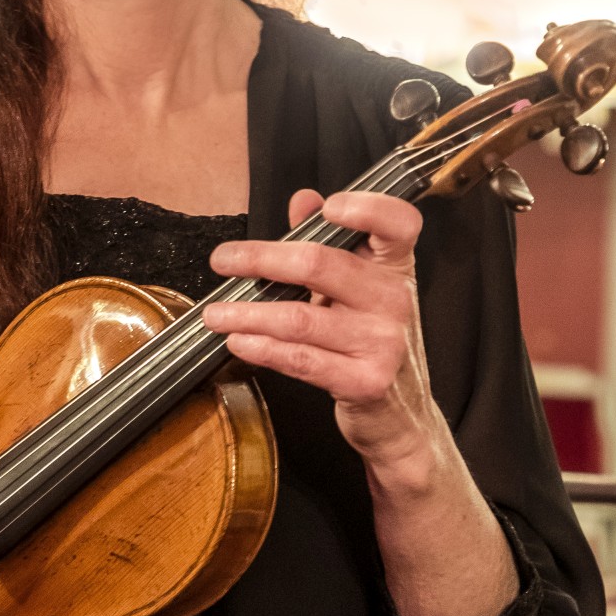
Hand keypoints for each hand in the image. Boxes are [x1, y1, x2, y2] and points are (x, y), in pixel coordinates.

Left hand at [204, 188, 443, 484]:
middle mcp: (395, 299)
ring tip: (214, 313)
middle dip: (261, 260)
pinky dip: (263, 349)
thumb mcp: (360, 290)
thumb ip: (330, 243)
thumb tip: (303, 201)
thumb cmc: (371, 342)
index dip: (368, 208)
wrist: (401, 415)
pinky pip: (302, 359)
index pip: (397, 223)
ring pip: (300, 318)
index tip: (327, 206)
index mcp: (395, 267)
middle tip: (222, 261)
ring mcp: (383, 342)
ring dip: (247, 312)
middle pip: (322, 264)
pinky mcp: (366, 381)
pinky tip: (238, 341)